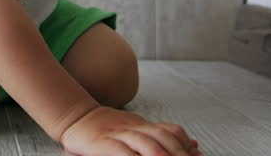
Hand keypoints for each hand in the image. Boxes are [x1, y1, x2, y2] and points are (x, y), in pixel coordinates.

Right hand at [60, 106, 201, 155]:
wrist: (76, 118)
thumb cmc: (108, 130)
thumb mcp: (137, 130)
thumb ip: (163, 136)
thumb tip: (194, 145)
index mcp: (143, 125)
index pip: (171, 131)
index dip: (185, 145)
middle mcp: (134, 128)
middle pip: (163, 137)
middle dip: (178, 153)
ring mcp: (119, 135)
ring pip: (147, 144)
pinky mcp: (104, 144)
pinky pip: (122, 152)